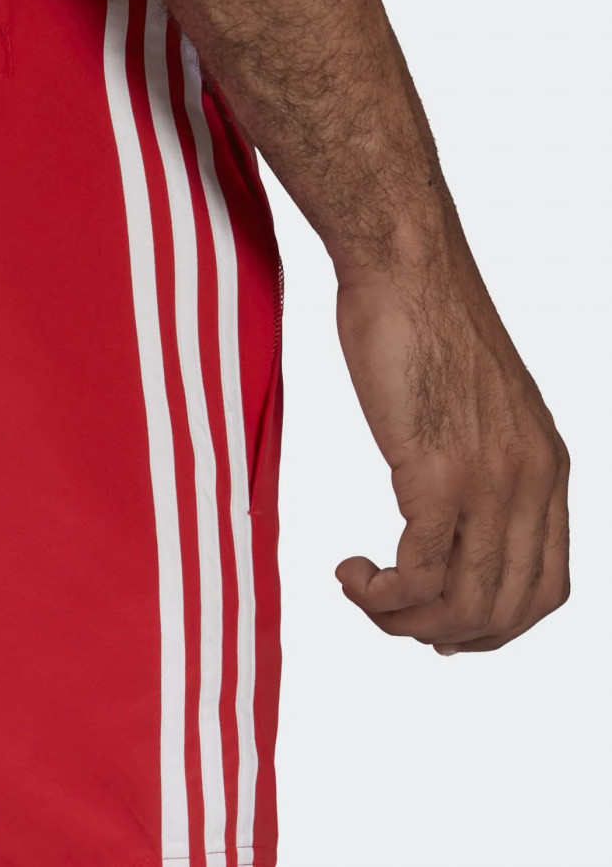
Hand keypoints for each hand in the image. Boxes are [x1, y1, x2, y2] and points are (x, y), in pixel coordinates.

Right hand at [331, 251, 569, 653]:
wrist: (407, 267)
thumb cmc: (425, 319)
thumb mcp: (477, 401)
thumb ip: (479, 454)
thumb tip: (449, 499)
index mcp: (549, 469)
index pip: (546, 586)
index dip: (494, 624)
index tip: (440, 620)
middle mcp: (532, 484)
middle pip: (506, 610)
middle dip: (444, 631)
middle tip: (389, 611)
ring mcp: (489, 483)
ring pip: (462, 603)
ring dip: (403, 619)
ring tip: (362, 591)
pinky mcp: (437, 474)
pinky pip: (420, 574)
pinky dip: (381, 594)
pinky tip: (348, 570)